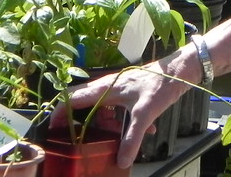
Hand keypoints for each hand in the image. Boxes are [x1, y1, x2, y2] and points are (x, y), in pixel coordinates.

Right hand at [51, 60, 191, 167]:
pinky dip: (123, 122)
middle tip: (77, 141)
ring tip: (117, 140)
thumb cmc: (159, 85)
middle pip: (84, 105)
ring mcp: (116, 89)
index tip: (52, 129)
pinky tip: (145, 131)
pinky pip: (116, 110)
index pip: (72, 98)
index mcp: (104, 88)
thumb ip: (132, 138)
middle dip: (81, 124)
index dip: (59, 112)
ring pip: (101, 110)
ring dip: (107, 126)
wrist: (178, 71)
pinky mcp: (127, 92)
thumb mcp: (144, 114)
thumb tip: (121, 161)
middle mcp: (106, 87)